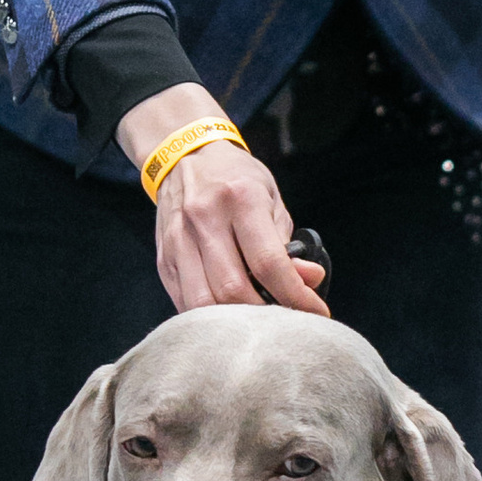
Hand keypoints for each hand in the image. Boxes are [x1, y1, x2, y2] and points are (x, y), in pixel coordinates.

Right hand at [118, 85, 329, 315]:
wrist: (184, 157)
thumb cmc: (236, 179)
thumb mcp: (270, 198)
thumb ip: (287, 242)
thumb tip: (310, 280)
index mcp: (240, 199)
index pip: (268, 262)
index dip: (296, 295)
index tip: (317, 313)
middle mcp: (204, 219)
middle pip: (233, 289)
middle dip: (266, 315)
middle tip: (287, 321)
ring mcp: (178, 240)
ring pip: (204, 303)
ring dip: (235, 323)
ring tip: (259, 323)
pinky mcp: (164, 257)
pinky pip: (185, 300)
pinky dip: (211, 317)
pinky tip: (231, 316)